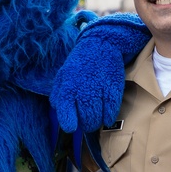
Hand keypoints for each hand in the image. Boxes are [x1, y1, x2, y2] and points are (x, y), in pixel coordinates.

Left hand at [50, 12, 149, 132]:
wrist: (100, 45)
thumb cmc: (80, 64)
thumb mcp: (63, 75)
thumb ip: (58, 94)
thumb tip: (57, 108)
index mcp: (66, 88)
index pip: (65, 114)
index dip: (69, 124)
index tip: (72, 127)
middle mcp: (81, 90)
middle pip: (85, 120)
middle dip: (86, 125)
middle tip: (87, 122)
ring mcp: (98, 90)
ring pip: (98, 118)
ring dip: (97, 122)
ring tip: (96, 119)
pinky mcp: (113, 88)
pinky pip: (111, 111)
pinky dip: (109, 117)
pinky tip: (106, 115)